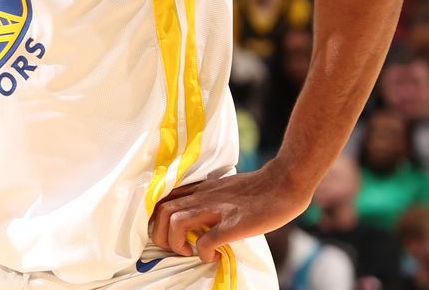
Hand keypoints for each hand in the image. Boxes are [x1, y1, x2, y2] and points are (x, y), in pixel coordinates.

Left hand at [148, 168, 309, 262]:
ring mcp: (216, 209)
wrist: (283, 183)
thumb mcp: (222, 187)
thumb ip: (206, 196)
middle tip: (175, 248)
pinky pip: (206, 240)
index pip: (162, 198)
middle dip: (160, 235)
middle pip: (162, 211)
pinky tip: (212, 256)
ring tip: (189, 252)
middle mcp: (202, 196)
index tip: (165, 233)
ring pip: (175, 222)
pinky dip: (203, 253)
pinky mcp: (232, 224)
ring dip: (176, 243)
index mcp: (199, 188)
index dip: (156, 219)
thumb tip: (196, 214)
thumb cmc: (256, 188)